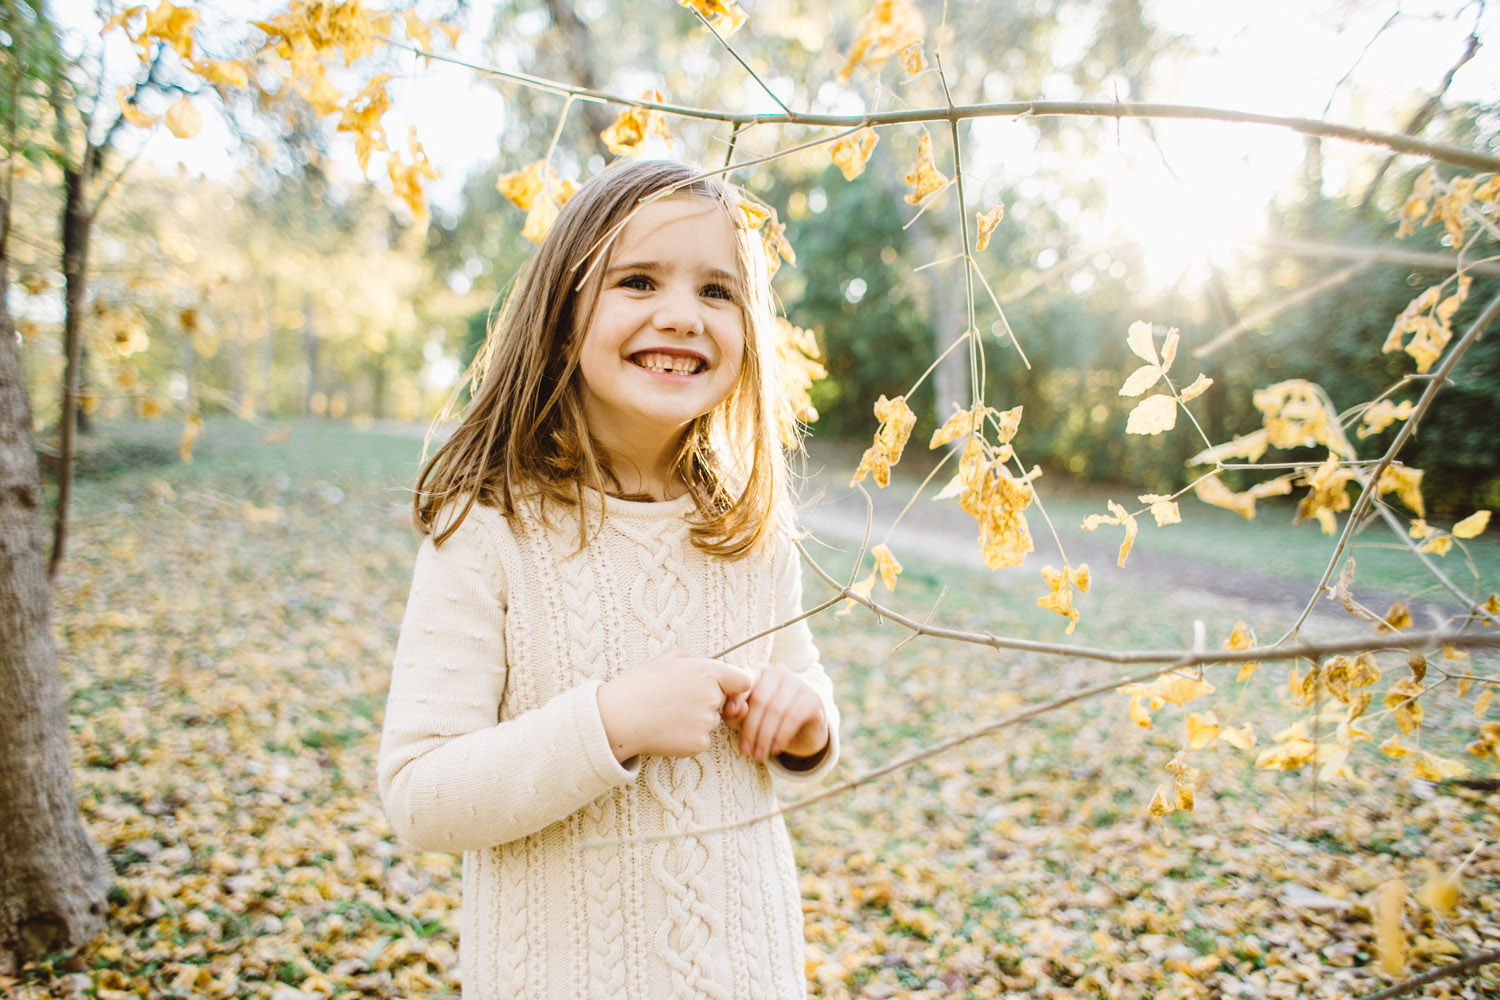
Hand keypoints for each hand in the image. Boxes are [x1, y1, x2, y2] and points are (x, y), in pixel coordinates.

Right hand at [596, 647, 752, 761]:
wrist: (618, 718)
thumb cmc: (640, 684)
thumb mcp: (669, 658)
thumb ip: (699, 660)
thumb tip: (717, 669)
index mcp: (707, 672)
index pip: (743, 681)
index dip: (735, 685)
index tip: (726, 688)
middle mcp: (712, 697)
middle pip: (724, 701)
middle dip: (708, 701)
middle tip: (679, 700)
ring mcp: (706, 723)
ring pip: (712, 721)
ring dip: (697, 719)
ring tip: (668, 714)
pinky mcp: (698, 744)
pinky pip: (702, 739)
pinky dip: (689, 737)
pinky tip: (668, 729)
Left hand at [722, 662, 827, 763]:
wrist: (802, 731)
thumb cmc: (767, 722)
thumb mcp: (746, 718)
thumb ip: (735, 713)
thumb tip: (732, 710)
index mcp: (758, 672)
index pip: (743, 681)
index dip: (735, 697)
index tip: (730, 715)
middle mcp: (777, 672)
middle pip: (759, 700)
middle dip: (751, 729)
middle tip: (746, 750)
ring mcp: (797, 682)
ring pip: (776, 710)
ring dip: (765, 737)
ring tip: (759, 755)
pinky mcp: (813, 697)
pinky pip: (793, 717)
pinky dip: (781, 736)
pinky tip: (775, 749)